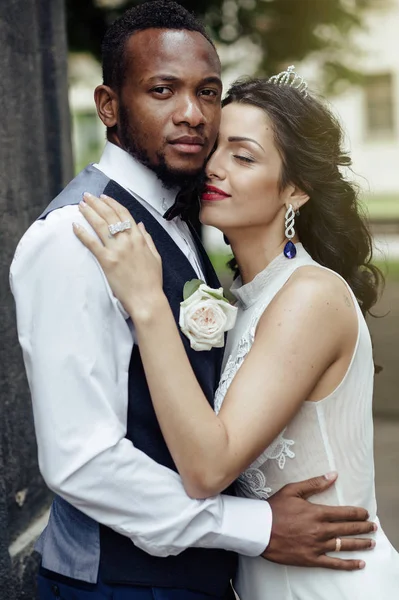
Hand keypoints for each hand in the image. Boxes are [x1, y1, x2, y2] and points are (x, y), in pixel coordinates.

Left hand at [73, 192, 163, 316]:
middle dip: (97, 203)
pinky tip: (75, 225)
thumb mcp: (155, 256)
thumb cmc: (152, 281)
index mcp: (140, 238)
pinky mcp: (107, 261)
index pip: (124, 214)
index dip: (112, 204)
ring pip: (100, 225)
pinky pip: (92, 243)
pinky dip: (82, 233)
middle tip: (87, 196)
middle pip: (110, 216)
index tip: (104, 197)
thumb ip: (147, 239)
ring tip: (80, 205)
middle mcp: (128, 241)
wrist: (147, 299)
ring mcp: (116, 250)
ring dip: (89, 212)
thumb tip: (140, 225)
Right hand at [262, 472, 375, 569]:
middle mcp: (320, 530)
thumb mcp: (292, 490)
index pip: (344, 513)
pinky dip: (349, 564)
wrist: (259, 529)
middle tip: (373, 527)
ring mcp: (317, 546)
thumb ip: (314, 483)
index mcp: (316, 512)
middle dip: (363, 528)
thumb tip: (333, 475)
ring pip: (344, 546)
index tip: (366, 513)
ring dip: (360, 544)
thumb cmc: (274, 508)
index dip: (357, 513)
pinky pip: (334, 564)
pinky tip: (359, 563)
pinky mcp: (311, 559)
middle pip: (347, 529)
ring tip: (371, 543)